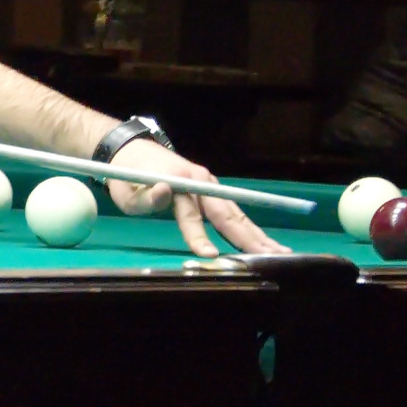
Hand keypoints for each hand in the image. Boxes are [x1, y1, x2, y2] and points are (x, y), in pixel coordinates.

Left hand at [103, 138, 284, 257]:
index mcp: (180, 180)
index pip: (191, 214)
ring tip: (280, 250)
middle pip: (226, 213)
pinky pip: (233, 211)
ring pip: (236, 212)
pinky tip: (265, 241)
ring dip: (257, 233)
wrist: (131, 150)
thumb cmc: (127, 176)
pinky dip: (250, 227)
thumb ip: (145, 197)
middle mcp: (201, 180)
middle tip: (271, 255)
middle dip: (247, 236)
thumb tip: (164, 192)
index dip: (199, 236)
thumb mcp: (125, 190)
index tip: (210, 256)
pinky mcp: (212, 189)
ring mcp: (210, 183)